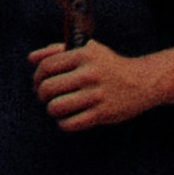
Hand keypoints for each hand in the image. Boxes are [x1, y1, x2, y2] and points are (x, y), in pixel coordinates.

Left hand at [29, 38, 164, 133]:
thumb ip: (57, 51)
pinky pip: (70, 124)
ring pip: (56, 107)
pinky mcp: (102, 114)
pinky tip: (67, 118)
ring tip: (56, 107)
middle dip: (41, 94)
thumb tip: (31, 59)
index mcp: (84, 55)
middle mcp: (89, 74)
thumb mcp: (86, 51)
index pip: (47, 66)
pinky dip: (63, 123)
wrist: (141, 82)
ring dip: (51, 109)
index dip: (37, 76)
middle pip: (48, 88)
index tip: (39, 82)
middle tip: (45, 96)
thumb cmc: (107, 65)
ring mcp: (96, 95)